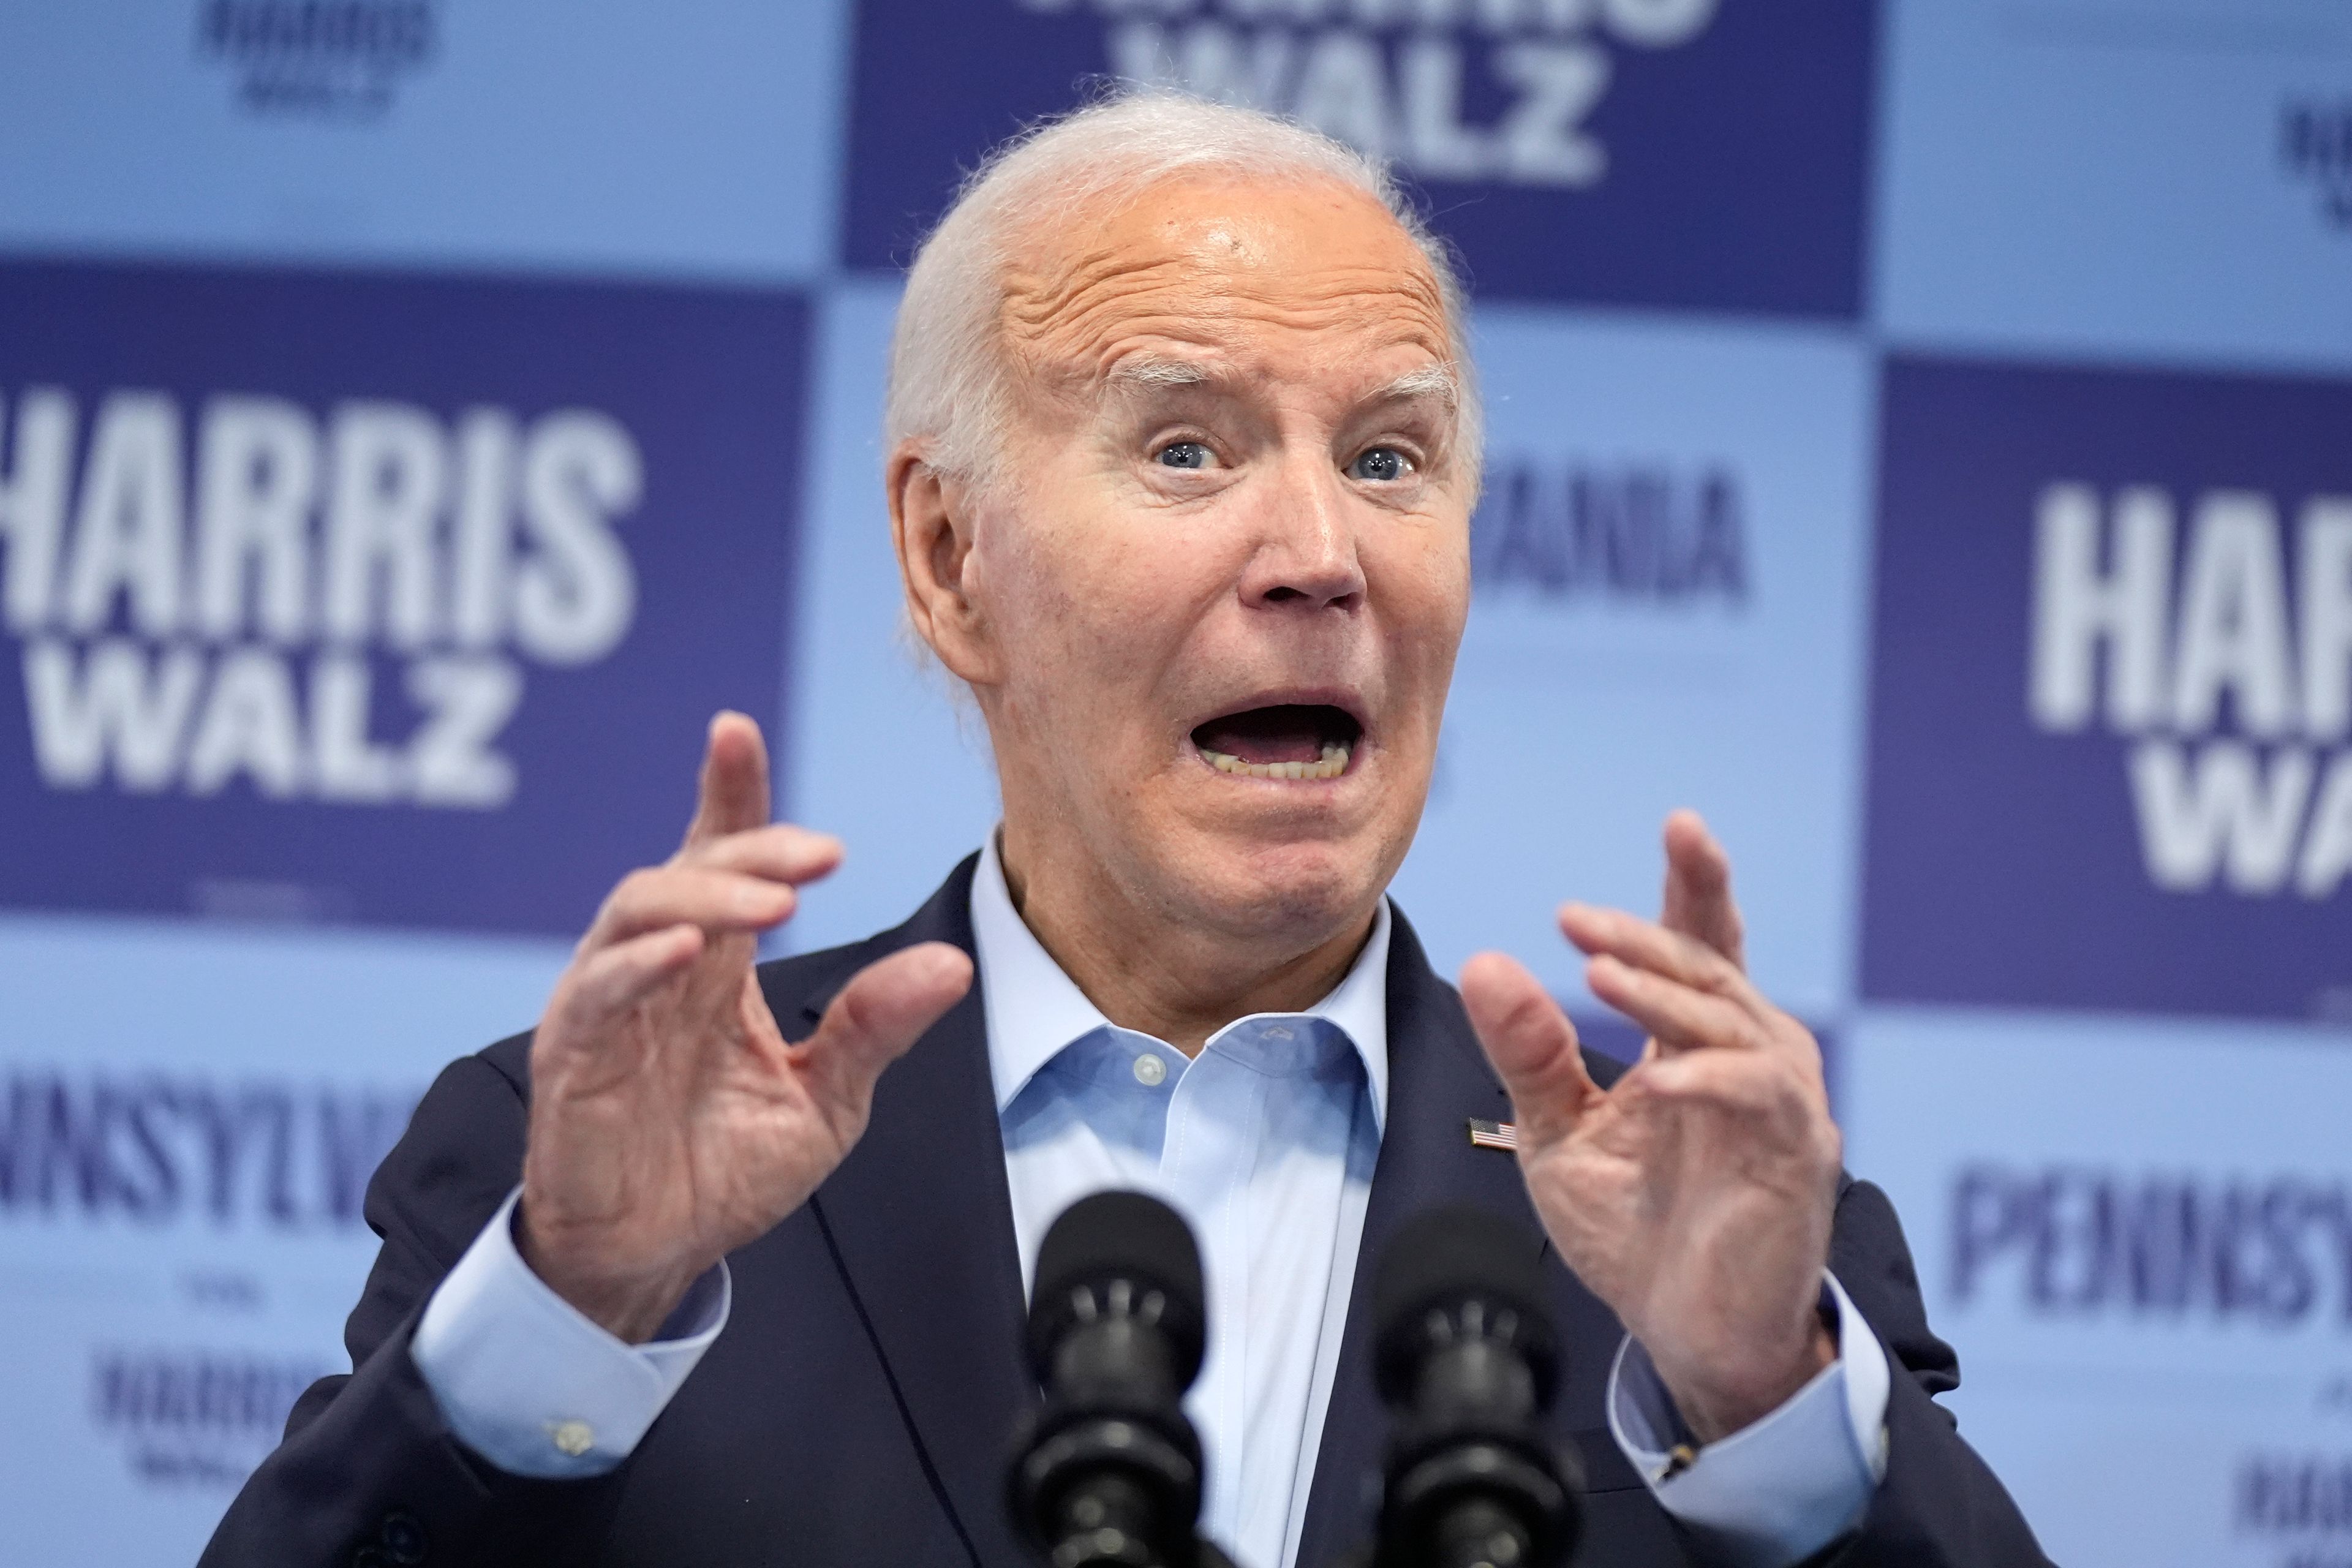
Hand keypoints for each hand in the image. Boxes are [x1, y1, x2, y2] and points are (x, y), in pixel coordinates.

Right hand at [518, 712, 972, 1341]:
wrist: (655, 1259)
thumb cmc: (725, 1169)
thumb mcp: (826, 1098)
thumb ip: (876, 1026)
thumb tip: (953, 963)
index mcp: (714, 968)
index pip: (718, 858)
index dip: (728, 794)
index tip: (737, 731)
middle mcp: (656, 970)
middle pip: (686, 872)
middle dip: (749, 849)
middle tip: (819, 857)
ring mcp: (607, 1007)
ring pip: (635, 912)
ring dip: (705, 897)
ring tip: (775, 904)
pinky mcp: (573, 1058)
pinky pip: (597, 993)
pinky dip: (638, 965)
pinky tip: (686, 955)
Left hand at [1458, 811, 1839, 1442]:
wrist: (1686, 1338)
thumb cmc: (1635, 1232)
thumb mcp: (1556, 1134)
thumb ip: (1529, 1054)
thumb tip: (1489, 961)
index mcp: (1696, 1047)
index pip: (1702, 947)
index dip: (1695, 885)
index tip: (1681, 823)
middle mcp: (1750, 1060)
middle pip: (1715, 968)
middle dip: (1655, 931)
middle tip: (1579, 918)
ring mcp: (1780, 1106)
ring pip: (1737, 1020)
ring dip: (1667, 993)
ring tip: (1597, 974)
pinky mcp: (1796, 1158)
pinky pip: (1761, 1096)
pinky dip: (1710, 1078)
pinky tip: (1659, 1080)